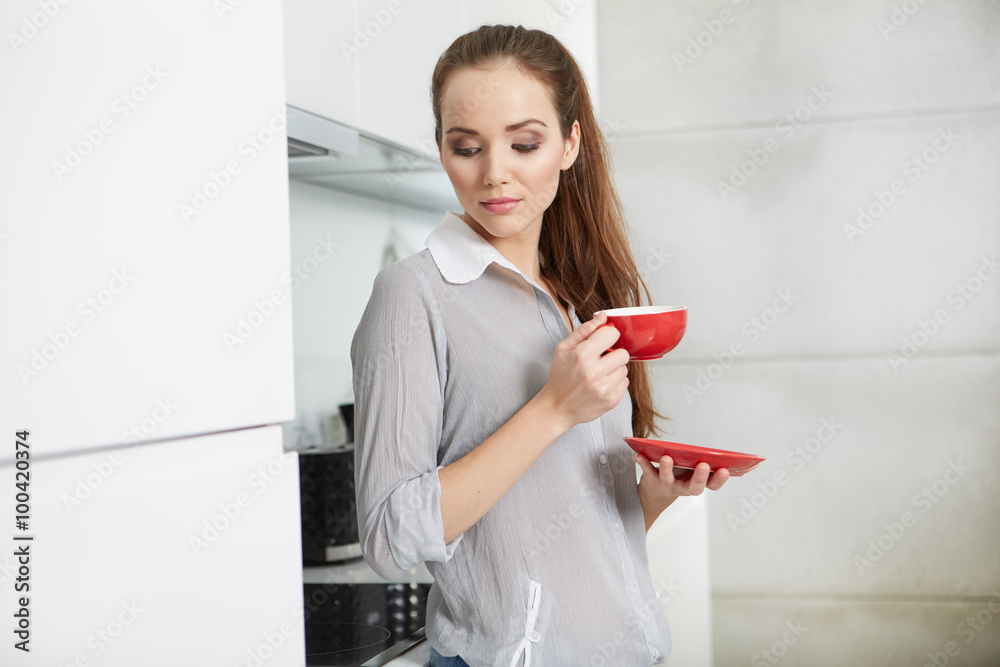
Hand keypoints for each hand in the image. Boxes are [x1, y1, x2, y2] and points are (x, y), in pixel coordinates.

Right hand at [538, 311, 630, 429]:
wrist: (556, 407)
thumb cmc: (560, 377)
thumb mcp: (563, 349)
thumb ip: (584, 331)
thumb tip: (602, 316)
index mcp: (581, 355)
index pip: (611, 334)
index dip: (608, 336)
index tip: (602, 342)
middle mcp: (594, 372)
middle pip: (623, 353)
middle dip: (613, 355)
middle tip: (602, 360)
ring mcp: (603, 388)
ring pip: (625, 369)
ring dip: (614, 369)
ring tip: (600, 374)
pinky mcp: (610, 401)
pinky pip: (625, 383)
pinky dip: (616, 383)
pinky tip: (602, 385)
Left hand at [636, 453, 760, 505]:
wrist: (655, 494)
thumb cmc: (684, 477)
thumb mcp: (704, 473)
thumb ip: (723, 470)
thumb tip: (755, 465)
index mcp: (699, 484)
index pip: (713, 484)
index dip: (720, 479)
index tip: (726, 469)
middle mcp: (684, 487)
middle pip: (694, 487)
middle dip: (699, 476)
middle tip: (703, 464)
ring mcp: (667, 485)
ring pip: (668, 479)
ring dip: (667, 468)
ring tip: (667, 457)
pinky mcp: (651, 480)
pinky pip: (647, 472)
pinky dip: (643, 463)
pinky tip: (639, 454)